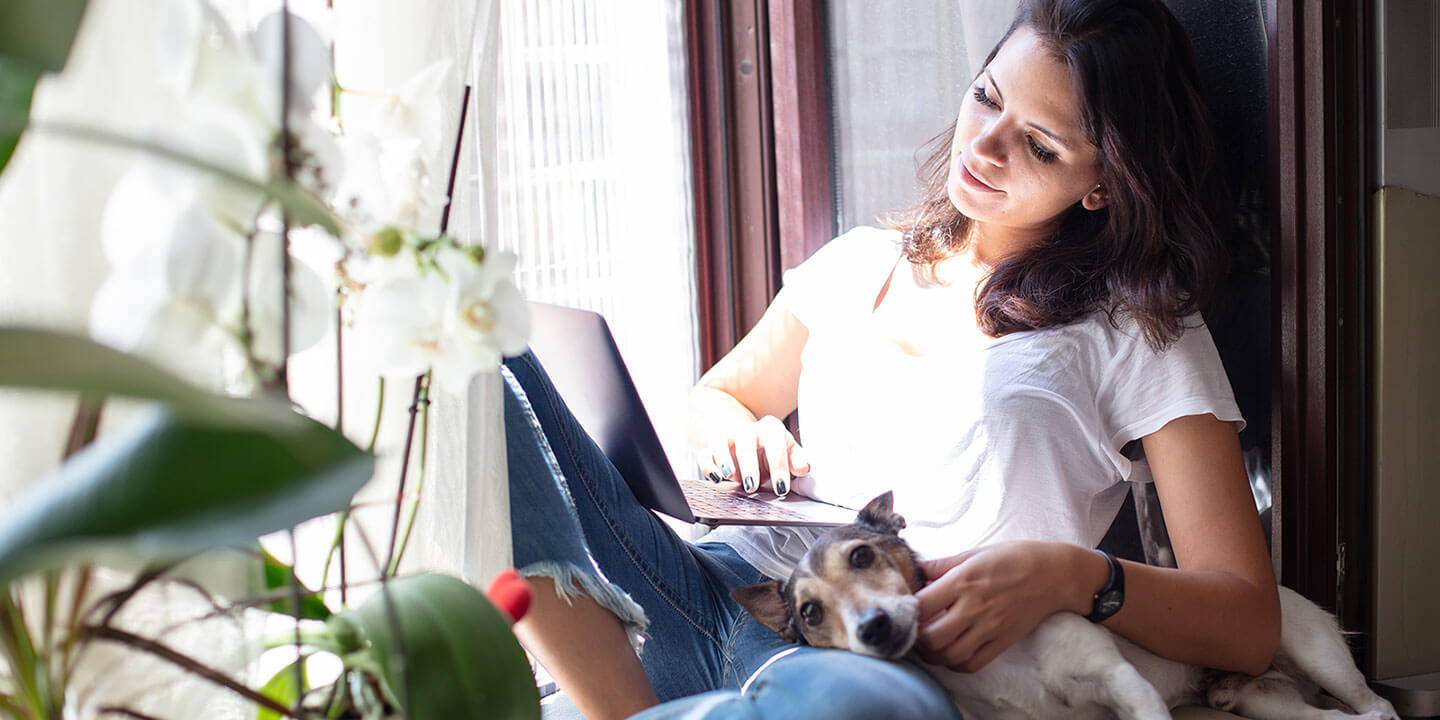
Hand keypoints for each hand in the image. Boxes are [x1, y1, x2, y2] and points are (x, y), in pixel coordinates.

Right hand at [697, 415, 808, 496]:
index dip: (779, 466)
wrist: (745, 437)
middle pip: (747, 441)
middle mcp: (748, 430)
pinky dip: (708, 465)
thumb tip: (803, 467)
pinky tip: (716, 478)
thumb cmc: (770, 450)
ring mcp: (728, 438)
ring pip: (722, 443)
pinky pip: (706, 454)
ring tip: (730, 477)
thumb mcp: (788, 453)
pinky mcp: (712, 448)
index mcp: (771, 429)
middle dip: (749, 465)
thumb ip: (797, 460)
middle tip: (753, 486)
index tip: (781, 488)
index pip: (776, 443)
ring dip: (725, 461)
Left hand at [914, 541, 1085, 671]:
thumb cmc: (1015, 557)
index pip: (921, 605)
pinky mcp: (1003, 641)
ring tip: (931, 643)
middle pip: (931, 637)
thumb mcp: (976, 552)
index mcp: (963, 580)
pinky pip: (972, 664)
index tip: (907, 607)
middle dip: (917, 637)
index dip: (908, 609)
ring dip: (933, 654)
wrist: (1056, 574)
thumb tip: (916, 568)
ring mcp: (989, 627)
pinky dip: (956, 664)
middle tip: (916, 629)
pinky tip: (952, 653)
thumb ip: (943, 564)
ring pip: (949, 655)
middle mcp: (974, 606)